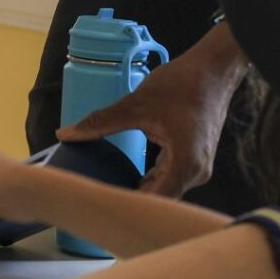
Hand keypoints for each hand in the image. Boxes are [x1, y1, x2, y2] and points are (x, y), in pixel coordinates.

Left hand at [57, 27, 248, 198]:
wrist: (214, 70)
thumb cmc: (181, 85)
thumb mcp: (135, 104)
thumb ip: (100, 122)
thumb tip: (65, 134)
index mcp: (185, 165)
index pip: (154, 202)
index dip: (126, 208)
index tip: (99, 208)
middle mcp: (195, 173)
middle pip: (159, 199)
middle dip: (129, 200)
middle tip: (96, 201)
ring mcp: (197, 167)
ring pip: (164, 188)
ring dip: (139, 190)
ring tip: (107, 192)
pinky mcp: (194, 158)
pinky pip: (169, 176)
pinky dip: (150, 178)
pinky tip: (128, 177)